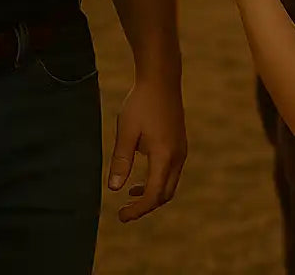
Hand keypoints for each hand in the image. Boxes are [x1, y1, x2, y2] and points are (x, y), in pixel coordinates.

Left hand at [109, 73, 186, 221]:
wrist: (161, 79)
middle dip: (145, 206)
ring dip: (152, 194)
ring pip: (170, 184)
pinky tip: (139, 180)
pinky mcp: (179, 144)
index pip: (153, 194)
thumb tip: (113, 189)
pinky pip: (171, 172)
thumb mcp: (126, 132)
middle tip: (123, 212)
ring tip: (129, 196)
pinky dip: (157, 182)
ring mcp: (181, 150)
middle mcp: (177, 156)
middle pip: (165, 194)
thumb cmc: (141, 103)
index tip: (120, 216)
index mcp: (164, 155)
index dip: (138, 210)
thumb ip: (121, 161)